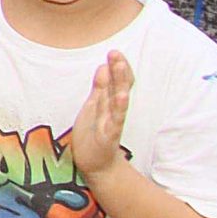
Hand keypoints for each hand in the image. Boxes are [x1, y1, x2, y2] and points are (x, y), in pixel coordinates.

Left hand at [68, 51, 133, 177]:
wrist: (96, 165)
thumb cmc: (94, 133)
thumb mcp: (94, 107)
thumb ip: (100, 88)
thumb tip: (103, 66)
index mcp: (109, 103)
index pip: (118, 82)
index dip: (118, 68)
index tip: (115, 52)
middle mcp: (114, 111)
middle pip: (119, 87)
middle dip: (119, 70)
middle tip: (116, 53)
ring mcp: (113, 123)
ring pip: (118, 100)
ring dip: (120, 84)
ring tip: (120, 67)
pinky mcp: (109, 135)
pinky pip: (116, 120)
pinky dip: (119, 108)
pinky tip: (122, 97)